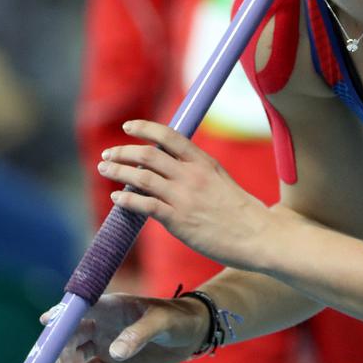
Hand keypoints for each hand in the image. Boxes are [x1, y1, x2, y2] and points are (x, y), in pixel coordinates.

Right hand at [42, 293, 203, 362]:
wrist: (191, 334)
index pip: (80, 307)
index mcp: (111, 306)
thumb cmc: (177, 318)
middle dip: (63, 351)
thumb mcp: (161, 323)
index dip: (62, 312)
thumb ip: (138, 334)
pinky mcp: (112, 362)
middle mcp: (102, 323)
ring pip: (78, 357)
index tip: (46, 322)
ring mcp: (105, 343)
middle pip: (71, 335)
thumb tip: (114, 352)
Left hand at [98, 120, 273, 269]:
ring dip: (118, 171)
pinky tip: (117, 199)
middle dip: (123, 151)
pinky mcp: (178, 220)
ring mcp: (184, 197)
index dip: (145, 128)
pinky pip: (144, 206)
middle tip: (108, 153)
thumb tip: (174, 169)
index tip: (128, 126)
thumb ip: (198, 172)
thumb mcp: (221, 180)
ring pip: (141, 177)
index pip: (169, 136)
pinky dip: (126, 200)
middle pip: (149, 154)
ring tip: (104, 169)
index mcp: (204, 162)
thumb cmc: (242, 212)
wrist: (258, 235)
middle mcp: (192, 175)